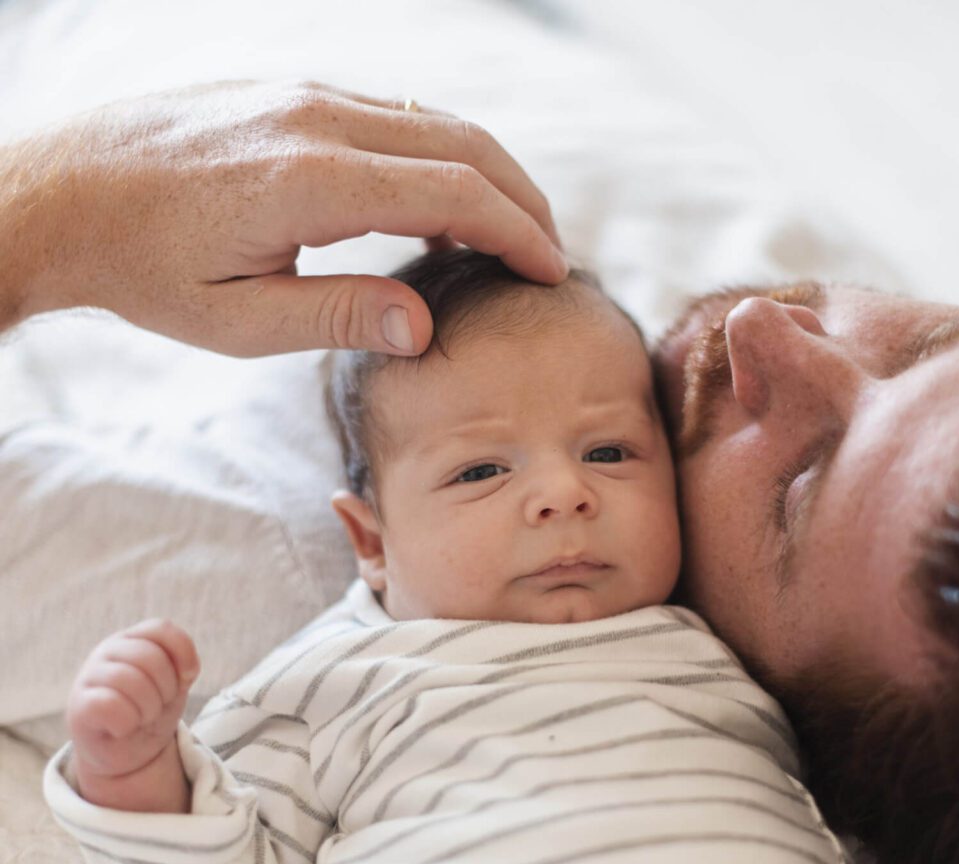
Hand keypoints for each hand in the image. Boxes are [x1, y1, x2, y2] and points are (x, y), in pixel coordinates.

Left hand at [2, 81, 566, 355]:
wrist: (59, 196)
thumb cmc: (143, 270)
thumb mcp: (239, 320)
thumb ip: (339, 317)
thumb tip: (425, 327)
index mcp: (313, 180)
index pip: (454, 193)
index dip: (516, 232)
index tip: (550, 270)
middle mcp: (317, 118)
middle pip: (461, 142)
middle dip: (521, 197)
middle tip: (547, 251)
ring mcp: (302, 94)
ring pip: (431, 119)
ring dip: (484, 170)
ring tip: (507, 228)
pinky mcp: (288, 93)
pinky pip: (389, 113)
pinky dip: (436, 154)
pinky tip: (435, 200)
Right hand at [67, 619, 199, 811]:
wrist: (128, 753)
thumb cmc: (151, 711)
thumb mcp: (174, 684)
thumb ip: (181, 666)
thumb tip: (186, 670)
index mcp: (132, 640)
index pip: (160, 629)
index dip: (183, 653)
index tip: (187, 678)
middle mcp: (108, 652)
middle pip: (150, 657)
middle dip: (167, 688)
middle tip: (159, 705)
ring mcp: (89, 677)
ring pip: (129, 679)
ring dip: (149, 707)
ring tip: (143, 718)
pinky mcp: (78, 708)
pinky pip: (108, 704)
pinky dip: (127, 721)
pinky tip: (124, 728)